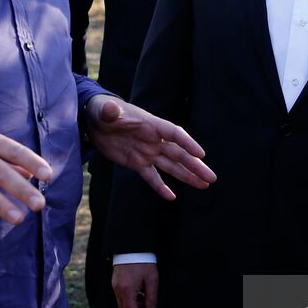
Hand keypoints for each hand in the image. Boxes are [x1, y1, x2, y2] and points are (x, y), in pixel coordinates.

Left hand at [86, 94, 213, 199]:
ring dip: (187, 176)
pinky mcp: (137, 163)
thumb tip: (111, 110)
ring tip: (203, 185)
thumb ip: (110, 112)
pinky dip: (160, 187)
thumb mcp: (105, 110)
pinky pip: (151, 177)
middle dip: (195, 166)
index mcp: (151, 125)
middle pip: (179, 154)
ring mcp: (147, 152)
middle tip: (211, 178)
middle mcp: (154, 140)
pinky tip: (171, 197)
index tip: (201, 154)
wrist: (95, 121)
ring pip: (171, 166)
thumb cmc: (103, 110)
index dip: (188, 143)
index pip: (174, 134)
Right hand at [112, 262, 158, 307]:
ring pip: (122, 305)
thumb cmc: (143, 260)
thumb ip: (152, 297)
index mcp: (127, 290)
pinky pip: (121, 297)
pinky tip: (140, 299)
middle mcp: (118, 290)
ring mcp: (115, 286)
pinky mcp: (115, 282)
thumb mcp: (152, 279)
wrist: (131, 246)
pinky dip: (130, 302)